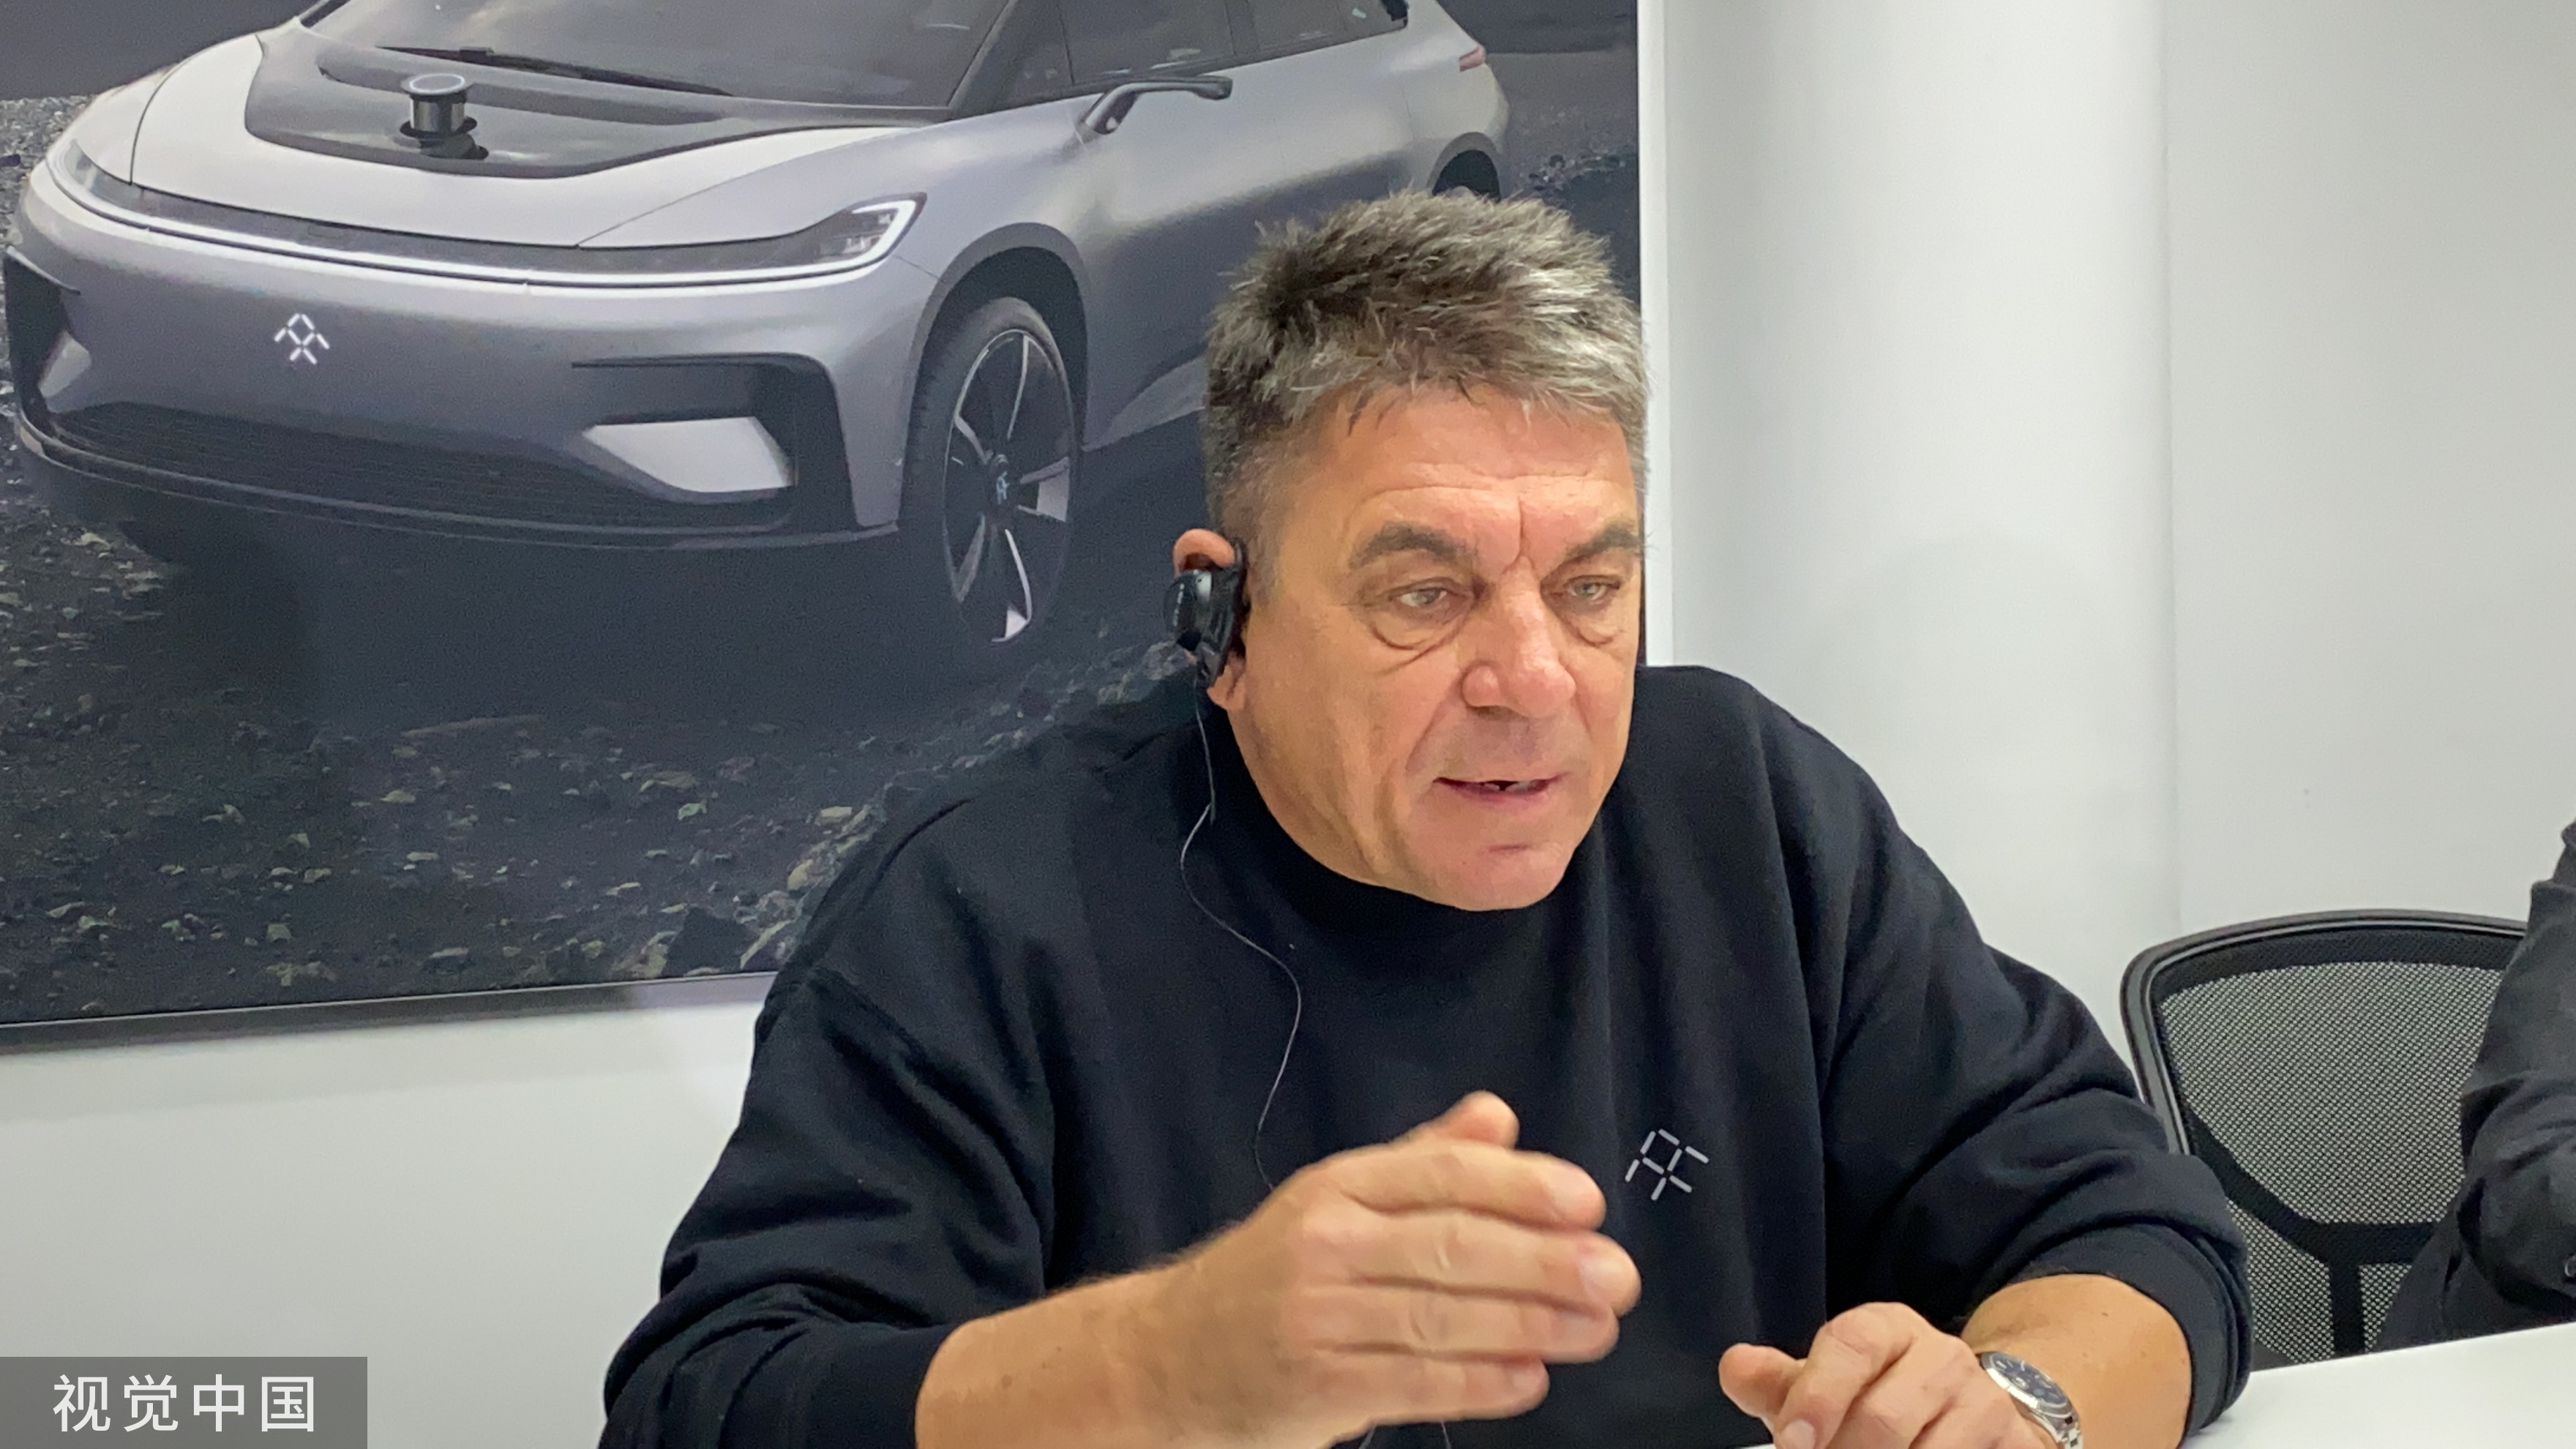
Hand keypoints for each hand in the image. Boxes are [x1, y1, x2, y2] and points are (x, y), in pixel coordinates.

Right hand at [1143, 1091, 1640, 1447]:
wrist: (1172, 1356)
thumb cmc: (1279, 1272)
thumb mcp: (1341, 1201)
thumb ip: (1425, 1162)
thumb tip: (1499, 1115)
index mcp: (1339, 1185)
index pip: (1442, 1175)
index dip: (1522, 1187)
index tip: (1589, 1203)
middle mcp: (1325, 1242)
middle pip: (1453, 1247)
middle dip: (1547, 1262)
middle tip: (1618, 1277)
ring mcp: (1318, 1317)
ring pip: (1443, 1318)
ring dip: (1533, 1326)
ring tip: (1597, 1330)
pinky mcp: (1318, 1386)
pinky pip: (1417, 1383)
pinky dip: (1481, 1384)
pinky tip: (1532, 1379)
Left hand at [1719, 1303, 2054, 1448]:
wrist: (1975, 1411)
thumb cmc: (1881, 1396)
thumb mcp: (1829, 1383)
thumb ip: (1779, 1384)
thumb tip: (1735, 1367)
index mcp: (1888, 1329)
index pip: (1851, 1346)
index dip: (1818, 1394)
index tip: (1791, 1441)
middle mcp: (1942, 1358)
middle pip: (1884, 1417)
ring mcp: (1984, 1403)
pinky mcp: (2017, 1444)